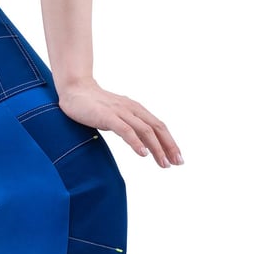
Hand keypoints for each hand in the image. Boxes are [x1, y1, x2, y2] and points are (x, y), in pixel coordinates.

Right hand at [58, 80, 183, 167]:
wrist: (75, 90)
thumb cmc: (95, 105)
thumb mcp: (117, 116)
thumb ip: (129, 127)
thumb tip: (142, 144)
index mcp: (137, 110)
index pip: (159, 126)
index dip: (170, 142)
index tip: (177, 158)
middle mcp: (132, 109)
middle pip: (157, 128)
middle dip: (169, 146)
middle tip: (178, 163)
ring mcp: (120, 112)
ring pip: (145, 130)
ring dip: (157, 148)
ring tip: (163, 163)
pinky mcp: (107, 116)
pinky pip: (126, 130)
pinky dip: (136, 142)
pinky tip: (143, 154)